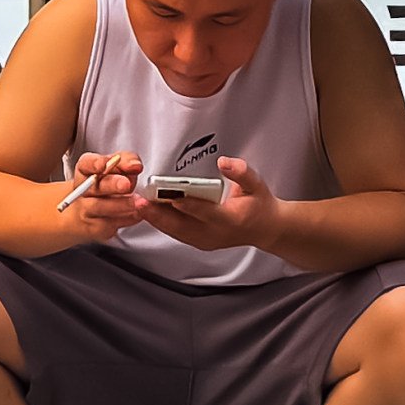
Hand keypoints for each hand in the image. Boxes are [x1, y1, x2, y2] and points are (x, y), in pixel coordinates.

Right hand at [63, 151, 146, 235]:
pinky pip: (110, 224)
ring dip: (121, 204)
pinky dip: (127, 218)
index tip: (105, 164)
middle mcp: (83, 190)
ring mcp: (86, 210)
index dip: (94, 163)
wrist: (87, 214)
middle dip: (111, 184)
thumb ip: (126, 161)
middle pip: (93, 186)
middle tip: (126, 184)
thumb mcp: (115, 168)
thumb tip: (135, 165)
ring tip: (138, 202)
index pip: (86, 164)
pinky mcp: (95, 227)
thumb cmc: (105, 185)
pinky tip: (138, 213)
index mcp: (86, 171)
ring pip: (100, 207)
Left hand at [143, 155, 284, 253]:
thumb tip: (224, 162)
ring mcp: (207, 241)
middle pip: (183, 226)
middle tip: (141, 202)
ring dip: (156, 219)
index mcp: (231, 220)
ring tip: (139, 205)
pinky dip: (162, 223)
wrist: (265, 229)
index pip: (207, 213)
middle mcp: (216, 234)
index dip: (188, 206)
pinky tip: (149, 213)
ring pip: (176, 232)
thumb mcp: (257, 184)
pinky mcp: (200, 242)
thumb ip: (241, 172)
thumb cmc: (259, 205)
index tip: (172, 198)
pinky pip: (177, 234)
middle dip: (160, 215)